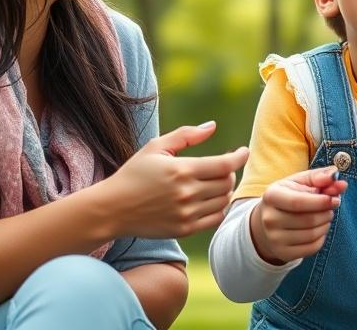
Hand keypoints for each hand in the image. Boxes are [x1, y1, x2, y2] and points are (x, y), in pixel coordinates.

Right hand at [98, 122, 248, 238]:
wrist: (112, 209)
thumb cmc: (134, 173)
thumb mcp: (156, 147)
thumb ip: (186, 135)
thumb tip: (213, 126)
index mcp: (182, 170)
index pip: (225, 164)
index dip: (239, 157)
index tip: (244, 152)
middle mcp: (187, 193)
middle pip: (227, 182)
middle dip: (229, 172)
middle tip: (222, 168)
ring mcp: (186, 213)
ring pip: (224, 200)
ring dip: (225, 190)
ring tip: (215, 183)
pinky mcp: (184, 229)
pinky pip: (215, 218)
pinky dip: (219, 208)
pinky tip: (211, 200)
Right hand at [250, 166, 347, 264]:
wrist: (268, 221)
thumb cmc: (289, 196)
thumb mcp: (300, 181)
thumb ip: (319, 176)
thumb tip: (336, 176)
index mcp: (271, 196)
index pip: (298, 202)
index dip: (320, 201)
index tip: (335, 199)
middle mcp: (269, 219)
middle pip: (308, 220)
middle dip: (326, 212)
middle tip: (331, 207)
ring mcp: (275, 238)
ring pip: (312, 234)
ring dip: (325, 224)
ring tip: (325, 216)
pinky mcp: (283, 253)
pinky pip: (312, 248)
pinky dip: (322, 237)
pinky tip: (319, 229)